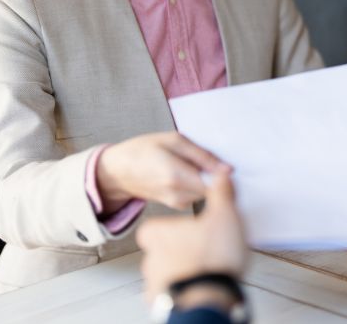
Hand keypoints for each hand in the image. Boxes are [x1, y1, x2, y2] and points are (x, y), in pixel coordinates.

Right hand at [97, 132, 225, 211]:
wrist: (118, 171)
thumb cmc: (144, 150)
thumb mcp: (174, 141)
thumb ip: (202, 155)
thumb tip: (228, 169)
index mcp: (177, 175)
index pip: (216, 184)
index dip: (226, 175)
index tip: (226, 165)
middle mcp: (178, 194)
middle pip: (214, 189)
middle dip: (217, 176)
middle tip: (210, 161)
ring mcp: (177, 203)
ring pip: (207, 193)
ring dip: (207, 180)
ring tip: (193, 165)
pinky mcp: (177, 205)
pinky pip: (198, 195)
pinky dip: (199, 185)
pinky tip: (188, 175)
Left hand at [137, 168, 249, 302]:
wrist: (208, 299)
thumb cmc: (211, 260)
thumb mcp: (224, 215)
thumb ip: (220, 193)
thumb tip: (220, 176)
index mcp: (157, 233)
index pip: (158, 227)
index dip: (176, 227)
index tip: (192, 228)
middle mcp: (150, 259)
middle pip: (163, 250)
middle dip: (181, 250)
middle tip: (204, 249)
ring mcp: (155, 283)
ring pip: (167, 273)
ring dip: (183, 271)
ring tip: (206, 269)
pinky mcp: (164, 303)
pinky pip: (173, 292)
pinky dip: (184, 289)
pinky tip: (202, 286)